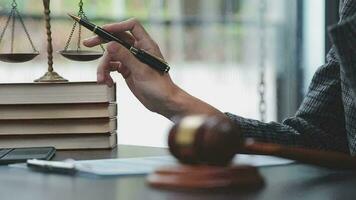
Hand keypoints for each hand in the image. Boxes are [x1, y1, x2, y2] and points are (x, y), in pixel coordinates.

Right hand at [84, 18, 223, 119]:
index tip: (103, 31)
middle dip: (102, 42)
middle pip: (117, 39)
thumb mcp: (141, 71)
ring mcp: (132, 60)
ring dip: (103, 66)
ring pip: (112, 56)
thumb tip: (110, 44)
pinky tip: (107, 82)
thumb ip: (126, 57)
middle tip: (88, 44)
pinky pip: (112, 67)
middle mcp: (138, 50)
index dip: (117, 26)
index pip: (132, 27)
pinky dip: (107, 73)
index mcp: (146, 45)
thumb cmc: (160, 87)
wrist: (163, 103)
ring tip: (102, 80)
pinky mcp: (127, 70)